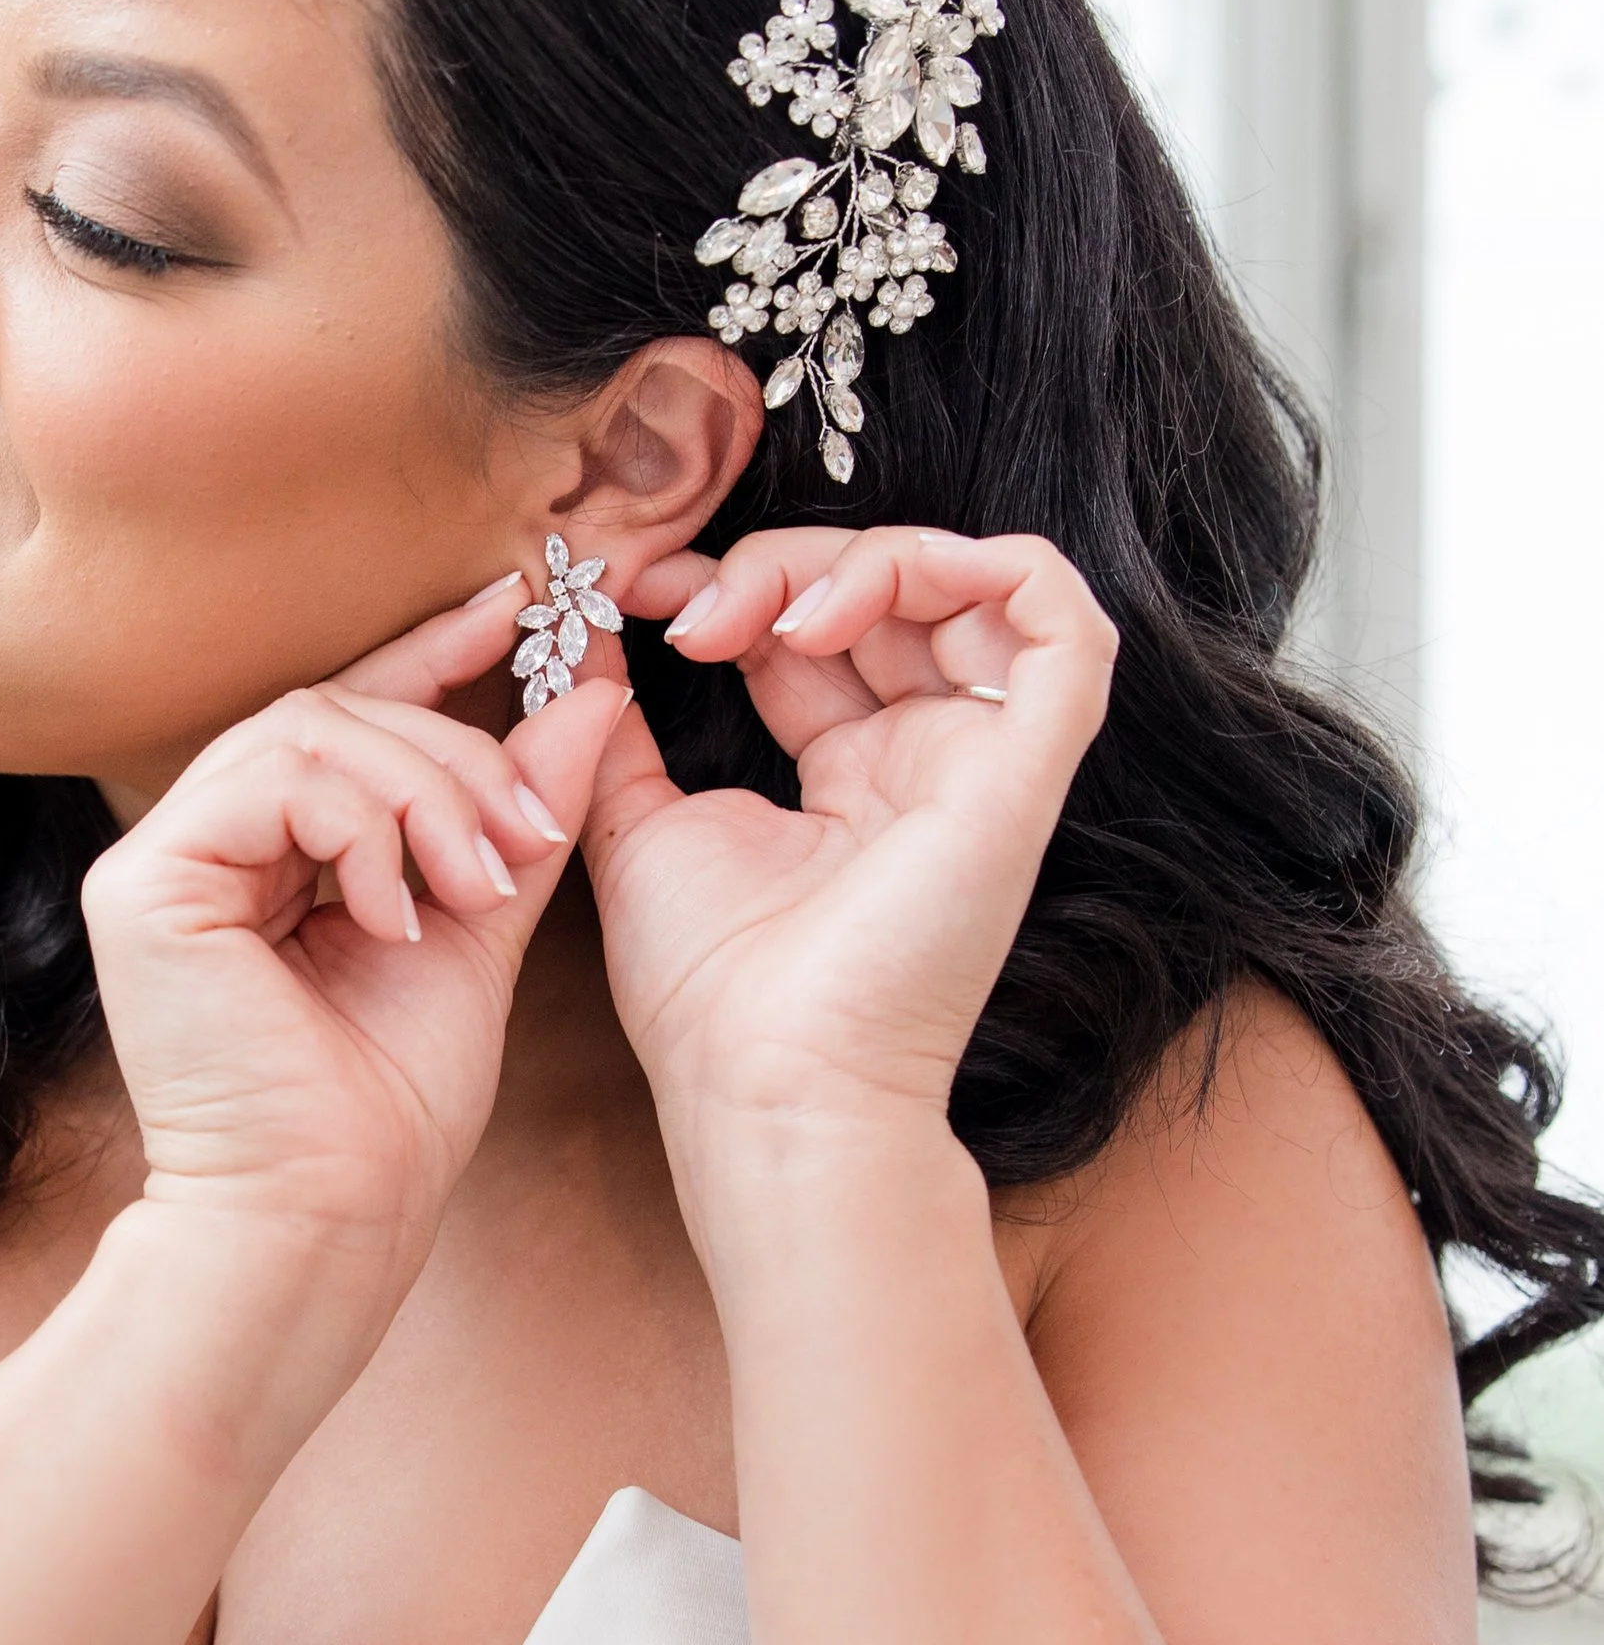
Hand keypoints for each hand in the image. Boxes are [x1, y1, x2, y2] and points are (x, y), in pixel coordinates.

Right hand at [83, 578, 625, 1278]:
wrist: (331, 1210)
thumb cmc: (390, 1105)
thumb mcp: (480, 926)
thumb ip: (518, 813)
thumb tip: (598, 694)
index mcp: (269, 855)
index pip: (344, 718)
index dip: (427, 658)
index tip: (518, 614)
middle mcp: (205, 844)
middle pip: (333, 711)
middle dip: (452, 755)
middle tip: (524, 843)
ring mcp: (163, 860)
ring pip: (306, 729)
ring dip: (420, 793)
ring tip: (473, 887)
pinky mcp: (144, 885)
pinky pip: (271, 779)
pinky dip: (359, 830)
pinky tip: (393, 915)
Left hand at [585, 525, 1116, 1143]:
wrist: (767, 1085)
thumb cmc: (707, 994)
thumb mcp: (637, 829)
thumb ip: (616, 728)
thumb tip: (578, 634)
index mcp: (853, 778)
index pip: (818, 630)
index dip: (738, 584)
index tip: (634, 591)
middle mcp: (929, 762)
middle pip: (894, 593)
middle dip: (783, 564)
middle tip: (688, 604)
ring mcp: (984, 765)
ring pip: (979, 586)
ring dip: (869, 560)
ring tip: (770, 616)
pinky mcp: (1025, 775)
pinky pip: (1065, 625)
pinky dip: (973, 569)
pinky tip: (841, 611)